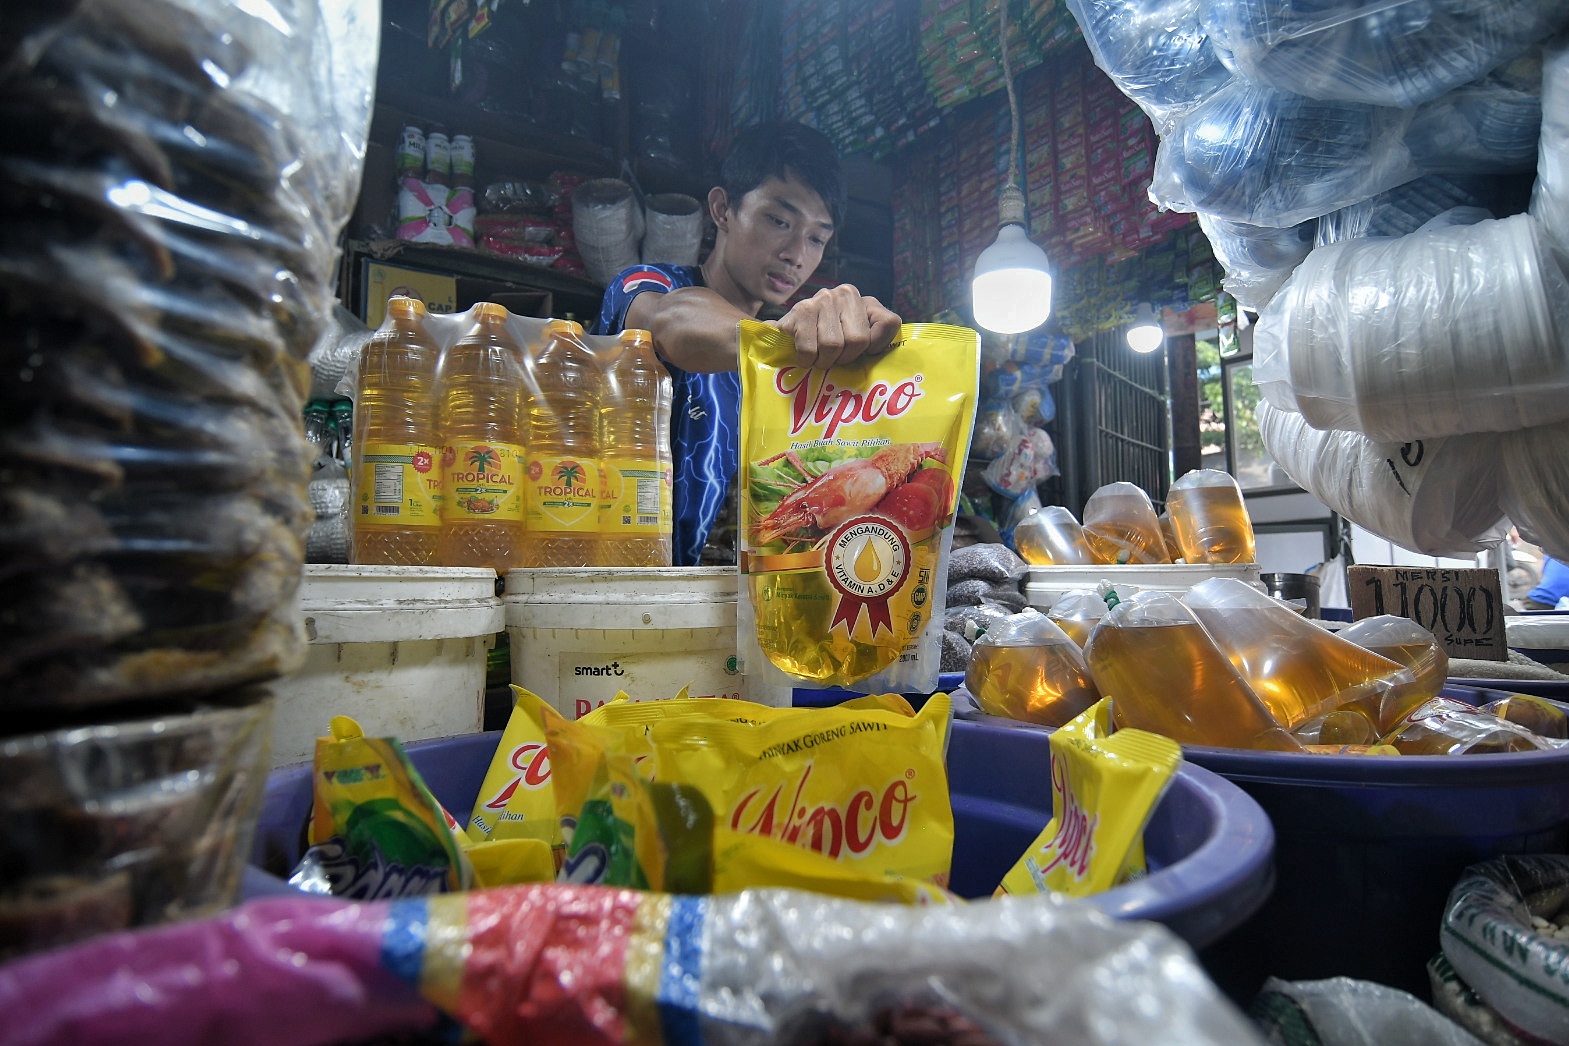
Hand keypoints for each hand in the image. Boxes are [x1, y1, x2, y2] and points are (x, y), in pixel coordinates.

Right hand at [775, 284, 901, 369]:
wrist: (788, 335)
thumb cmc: (828, 343)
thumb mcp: (858, 340)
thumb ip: (877, 338)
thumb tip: (885, 342)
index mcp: (866, 301)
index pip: (888, 324)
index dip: (876, 347)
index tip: (862, 354)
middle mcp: (846, 294)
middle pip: (858, 340)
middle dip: (844, 358)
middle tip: (834, 359)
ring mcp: (823, 299)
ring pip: (833, 345)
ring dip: (823, 361)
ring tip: (818, 357)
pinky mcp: (800, 310)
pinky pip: (810, 349)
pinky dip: (806, 360)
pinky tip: (803, 356)